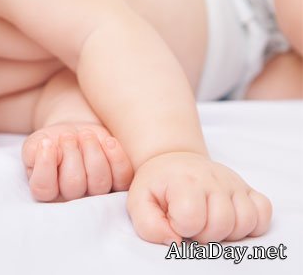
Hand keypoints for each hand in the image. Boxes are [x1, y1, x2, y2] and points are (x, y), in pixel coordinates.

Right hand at [23, 123, 132, 200]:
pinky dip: (116, 158)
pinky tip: (107, 141)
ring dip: (92, 152)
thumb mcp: (37, 143)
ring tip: (85, 134)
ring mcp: (97, 193)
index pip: (43, 189)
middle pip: (73, 185)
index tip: (47, 142)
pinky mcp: (118, 182)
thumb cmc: (53, 141)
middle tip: (67, 135)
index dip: (45, 164)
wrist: (75, 132)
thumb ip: (33, 151)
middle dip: (70, 153)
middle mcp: (73, 200)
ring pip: (99, 182)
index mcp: (48, 192)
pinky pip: (122, 177)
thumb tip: (45, 149)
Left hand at [127, 152, 271, 245]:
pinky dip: (254, 222)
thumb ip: (148, 225)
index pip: (192, 217)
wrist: (174, 161)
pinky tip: (233, 220)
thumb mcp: (140, 201)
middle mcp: (213, 179)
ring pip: (246, 220)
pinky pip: (264, 210)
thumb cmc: (158, 185)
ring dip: (229, 231)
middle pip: (222, 222)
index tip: (175, 220)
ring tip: (211, 222)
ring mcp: (233, 183)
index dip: (182, 227)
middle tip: (193, 224)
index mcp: (185, 180)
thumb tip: (175, 242)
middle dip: (205, 234)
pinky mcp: (246, 189)